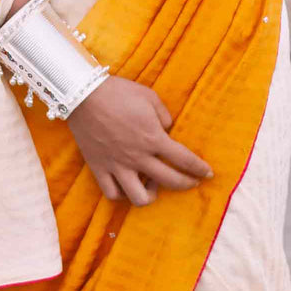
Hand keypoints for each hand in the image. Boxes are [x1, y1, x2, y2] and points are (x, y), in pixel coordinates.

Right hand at [66, 76, 213, 206]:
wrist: (83, 95)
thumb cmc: (119, 92)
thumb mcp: (149, 97)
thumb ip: (164, 115)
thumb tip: (167, 129)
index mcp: (153, 138)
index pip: (184, 160)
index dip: (199, 168)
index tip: (207, 174)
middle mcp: (138, 157)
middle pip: (169, 181)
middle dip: (186, 183)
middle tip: (191, 182)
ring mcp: (118, 165)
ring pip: (139, 198)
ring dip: (152, 195)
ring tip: (153, 184)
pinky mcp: (99, 168)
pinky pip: (112, 193)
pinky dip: (122, 194)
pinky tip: (127, 185)